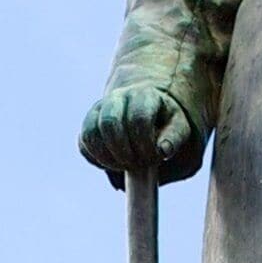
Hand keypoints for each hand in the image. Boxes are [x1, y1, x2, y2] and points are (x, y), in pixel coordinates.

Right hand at [78, 84, 203, 187]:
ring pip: (91, 132)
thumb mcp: (178, 126)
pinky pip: (83, 142)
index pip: (138, 118)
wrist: (146, 106)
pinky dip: (95, 158)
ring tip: (124, 166)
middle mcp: (118, 98)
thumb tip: (163, 150)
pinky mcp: (89, 123)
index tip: (151, 158)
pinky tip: (112, 163)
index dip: (143, 143)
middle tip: (135, 164)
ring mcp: (100, 109)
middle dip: (122, 150)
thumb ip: (174, 137)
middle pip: (109, 123)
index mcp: (145, 96)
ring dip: (106, 157)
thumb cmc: (164, 120)